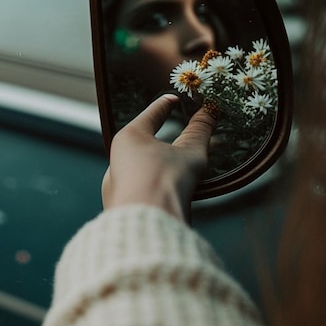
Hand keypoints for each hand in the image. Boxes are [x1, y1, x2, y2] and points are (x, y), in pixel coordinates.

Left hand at [102, 94, 214, 221]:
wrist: (149, 227)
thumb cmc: (164, 183)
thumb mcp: (190, 152)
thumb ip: (200, 130)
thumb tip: (210, 110)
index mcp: (128, 139)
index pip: (150, 115)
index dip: (165, 105)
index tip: (174, 98)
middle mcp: (116, 160)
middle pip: (143, 143)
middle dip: (162, 139)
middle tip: (179, 135)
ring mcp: (116, 186)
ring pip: (140, 168)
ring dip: (159, 165)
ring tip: (178, 166)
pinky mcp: (120, 207)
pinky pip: (139, 189)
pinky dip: (154, 185)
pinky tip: (166, 191)